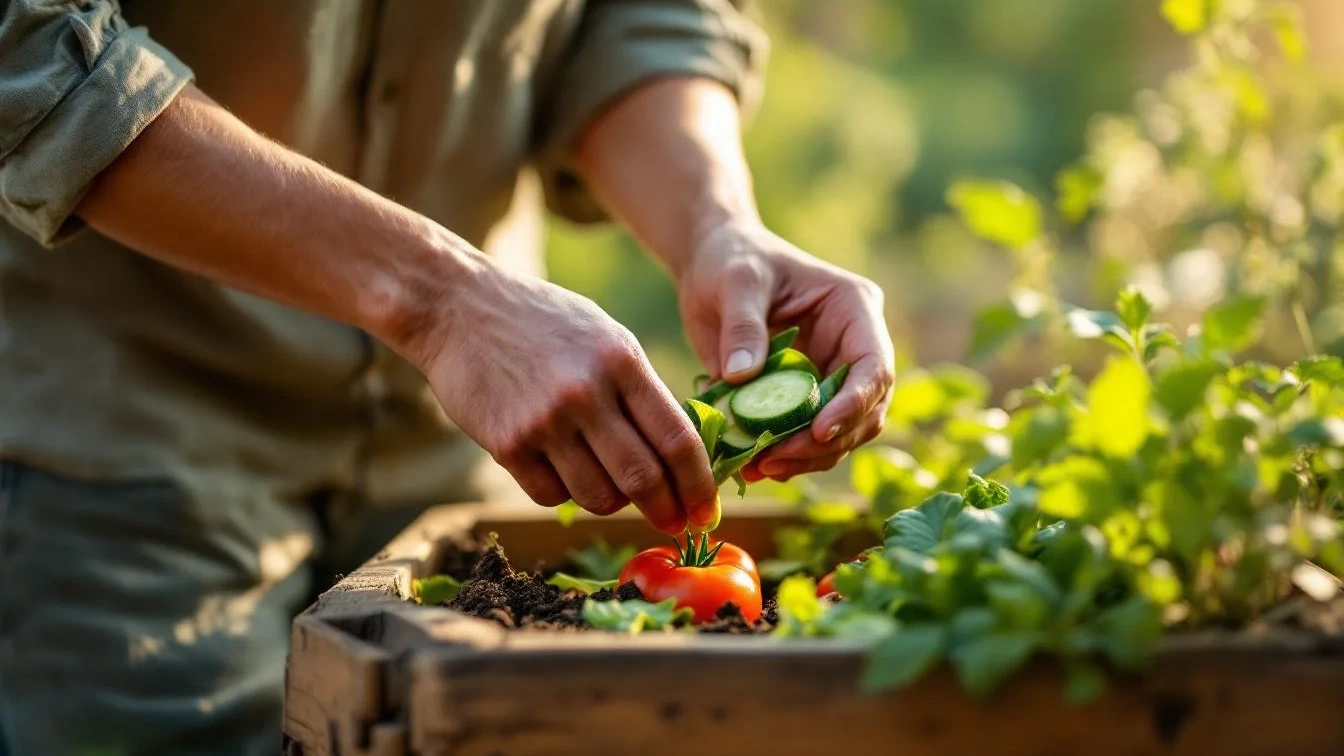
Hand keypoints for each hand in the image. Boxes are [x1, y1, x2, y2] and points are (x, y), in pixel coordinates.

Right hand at [407, 263, 718, 532]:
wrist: (459, 307)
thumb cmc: (543, 321)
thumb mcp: (606, 337)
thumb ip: (642, 389)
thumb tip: (679, 454)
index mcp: (622, 362)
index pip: (677, 439)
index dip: (699, 485)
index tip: (706, 511)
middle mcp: (586, 393)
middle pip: (643, 478)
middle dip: (666, 511)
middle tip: (672, 524)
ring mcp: (544, 422)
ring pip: (598, 497)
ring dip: (612, 502)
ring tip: (609, 485)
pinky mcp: (506, 444)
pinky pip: (551, 496)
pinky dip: (564, 494)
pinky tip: (561, 469)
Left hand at [678, 219, 894, 480]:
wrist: (710, 266)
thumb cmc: (732, 260)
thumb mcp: (736, 282)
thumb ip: (743, 326)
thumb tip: (742, 376)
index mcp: (854, 309)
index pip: (874, 365)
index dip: (854, 404)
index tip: (819, 431)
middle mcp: (852, 347)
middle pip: (865, 410)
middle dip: (825, 442)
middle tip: (774, 460)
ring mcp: (830, 376)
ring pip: (841, 434)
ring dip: (806, 459)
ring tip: (759, 468)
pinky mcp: (803, 399)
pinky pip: (806, 438)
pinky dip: (784, 457)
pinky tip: (751, 466)